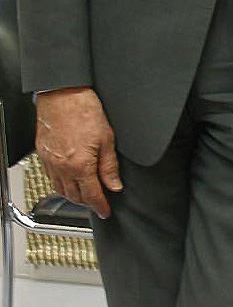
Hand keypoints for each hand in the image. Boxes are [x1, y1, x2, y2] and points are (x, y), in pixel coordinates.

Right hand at [35, 87, 122, 218]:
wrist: (63, 95)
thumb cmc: (85, 111)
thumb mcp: (107, 139)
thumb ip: (110, 166)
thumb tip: (114, 185)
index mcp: (80, 166)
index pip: (91, 195)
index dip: (100, 206)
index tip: (106, 211)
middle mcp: (62, 168)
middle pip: (75, 196)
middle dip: (88, 202)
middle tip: (98, 202)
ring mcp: (50, 162)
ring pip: (60, 190)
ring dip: (73, 196)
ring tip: (85, 194)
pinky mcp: (43, 155)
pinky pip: (51, 178)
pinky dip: (61, 184)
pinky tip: (68, 180)